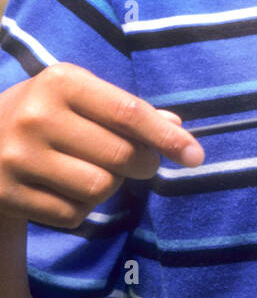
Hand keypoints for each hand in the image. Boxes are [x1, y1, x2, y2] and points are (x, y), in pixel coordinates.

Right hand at [0, 63, 203, 229]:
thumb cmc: (45, 111)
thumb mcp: (80, 96)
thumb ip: (127, 110)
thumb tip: (177, 127)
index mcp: (61, 82)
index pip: (128, 112)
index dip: (166, 137)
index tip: (196, 155)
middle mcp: (37, 116)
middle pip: (120, 156)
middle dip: (143, 164)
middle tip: (140, 163)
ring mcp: (19, 158)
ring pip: (99, 188)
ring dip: (110, 186)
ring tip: (94, 171)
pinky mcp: (9, 195)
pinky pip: (73, 215)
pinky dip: (82, 209)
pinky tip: (66, 190)